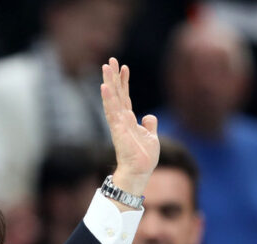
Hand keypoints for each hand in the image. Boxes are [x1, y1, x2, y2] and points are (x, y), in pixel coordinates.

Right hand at [100, 58, 158, 197]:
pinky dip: (108, 98)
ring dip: (108, 82)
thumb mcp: (152, 137)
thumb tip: (149, 117)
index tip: (124, 67)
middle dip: (113, 77)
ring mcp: (118, 123)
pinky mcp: (117, 129)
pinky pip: (111, 110)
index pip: (125, 96)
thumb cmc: (144, 157)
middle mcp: (121, 119)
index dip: (124, 82)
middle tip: (110, 60)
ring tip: (106, 66)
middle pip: (116, 93)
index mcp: (129, 119)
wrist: (140, 171)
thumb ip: (149, 125)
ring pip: (112, 98)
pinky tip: (104, 86)